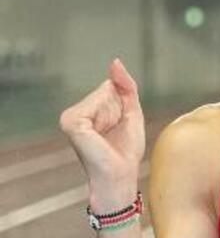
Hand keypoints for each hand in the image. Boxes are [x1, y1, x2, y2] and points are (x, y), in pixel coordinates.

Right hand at [58, 58, 145, 186]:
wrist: (120, 176)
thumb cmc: (126, 150)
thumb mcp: (131, 111)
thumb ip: (125, 85)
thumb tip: (115, 61)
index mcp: (87, 110)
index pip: (111, 86)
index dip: (124, 103)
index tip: (121, 124)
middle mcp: (74, 112)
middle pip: (108, 88)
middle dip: (121, 108)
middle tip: (116, 131)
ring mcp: (70, 117)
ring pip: (104, 93)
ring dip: (116, 112)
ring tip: (109, 134)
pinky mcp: (72, 123)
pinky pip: (98, 102)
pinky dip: (108, 115)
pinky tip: (103, 134)